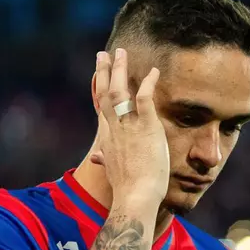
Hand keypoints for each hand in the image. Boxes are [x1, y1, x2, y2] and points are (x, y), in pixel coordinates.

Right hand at [91, 48, 169, 203]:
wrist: (134, 197)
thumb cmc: (126, 188)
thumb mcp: (111, 171)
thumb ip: (104, 160)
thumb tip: (95, 158)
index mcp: (107, 137)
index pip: (101, 107)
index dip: (99, 88)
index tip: (99, 74)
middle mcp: (113, 128)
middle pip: (104, 93)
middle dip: (103, 71)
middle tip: (103, 54)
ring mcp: (128, 126)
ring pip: (119, 91)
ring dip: (119, 70)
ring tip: (121, 52)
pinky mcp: (146, 127)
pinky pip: (144, 99)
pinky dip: (148, 83)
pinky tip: (153, 71)